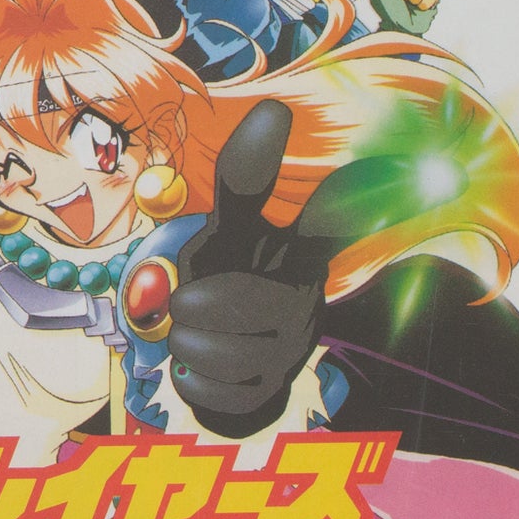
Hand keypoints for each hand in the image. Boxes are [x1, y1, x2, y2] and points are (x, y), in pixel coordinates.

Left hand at [168, 100, 378, 438]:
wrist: (236, 366)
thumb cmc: (226, 280)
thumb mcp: (225, 231)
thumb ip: (237, 189)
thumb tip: (261, 136)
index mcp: (299, 248)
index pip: (324, 218)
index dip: (337, 198)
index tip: (300, 127)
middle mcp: (307, 295)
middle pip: (249, 301)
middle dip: (200, 305)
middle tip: (180, 306)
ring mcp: (294, 345)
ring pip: (230, 351)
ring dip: (189, 343)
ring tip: (186, 336)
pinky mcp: (274, 388)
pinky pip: (221, 390)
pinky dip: (193, 380)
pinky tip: (195, 370)